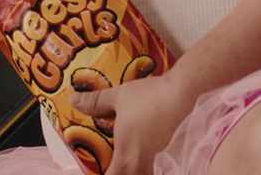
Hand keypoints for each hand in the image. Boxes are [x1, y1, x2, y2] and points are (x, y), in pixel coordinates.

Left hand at [70, 73, 198, 174]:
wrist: (187, 94)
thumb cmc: (151, 97)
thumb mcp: (119, 97)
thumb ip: (95, 103)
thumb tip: (73, 100)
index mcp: (126, 160)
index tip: (97, 169)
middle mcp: (144, 168)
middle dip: (121, 172)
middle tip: (117, 164)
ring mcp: (163, 165)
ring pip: (147, 173)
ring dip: (138, 169)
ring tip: (135, 160)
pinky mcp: (178, 159)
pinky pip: (163, 169)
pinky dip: (157, 166)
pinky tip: (158, 157)